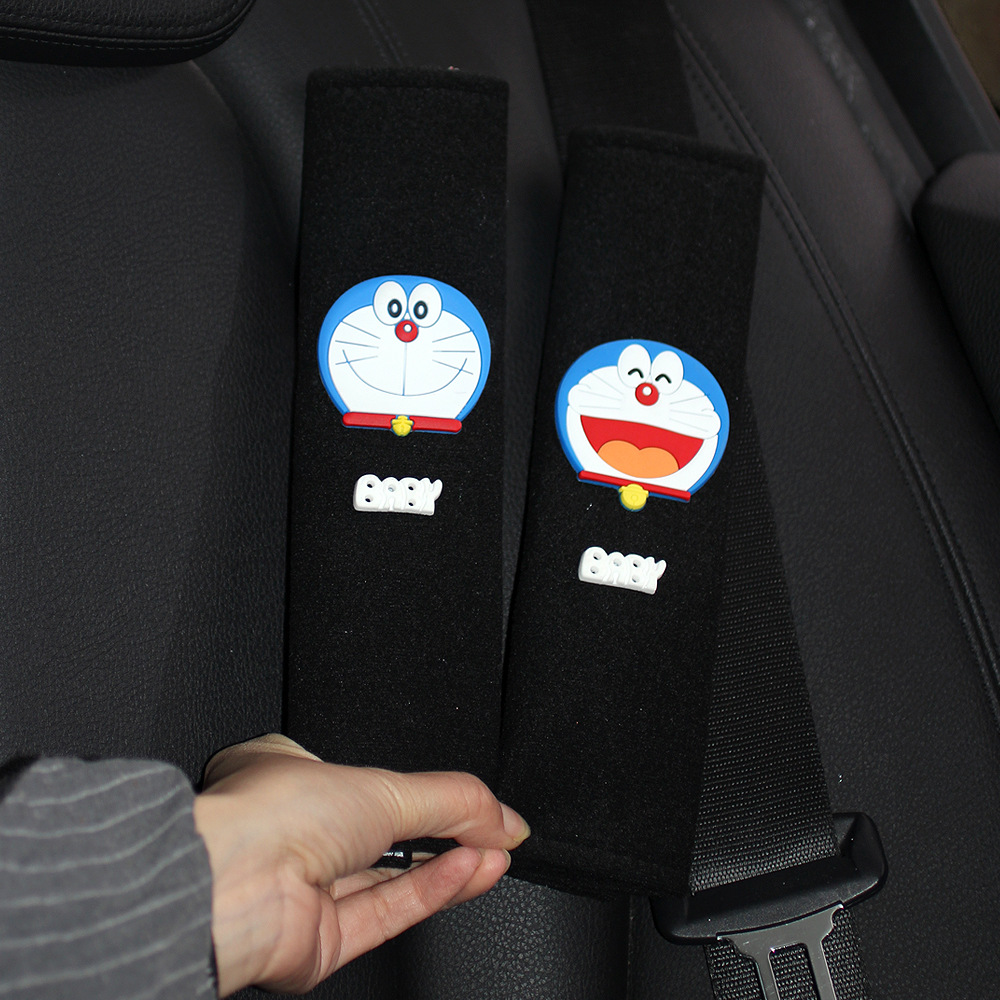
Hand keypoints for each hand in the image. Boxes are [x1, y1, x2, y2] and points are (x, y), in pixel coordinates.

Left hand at [193, 734, 528, 995]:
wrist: (231, 885)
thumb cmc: (270, 814)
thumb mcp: (386, 785)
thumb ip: (454, 801)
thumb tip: (506, 819)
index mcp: (290, 776)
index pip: (371, 782)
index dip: (421, 789)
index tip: (470, 798)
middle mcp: (293, 833)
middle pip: (388, 834)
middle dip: (444, 831)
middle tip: (493, 828)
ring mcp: (304, 889)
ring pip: (391, 878)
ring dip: (448, 864)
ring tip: (496, 850)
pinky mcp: (318, 940)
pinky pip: (386, 912)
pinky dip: (431, 891)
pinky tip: (470, 871)